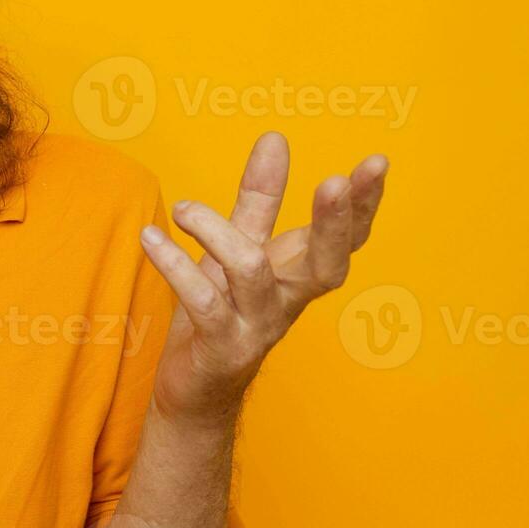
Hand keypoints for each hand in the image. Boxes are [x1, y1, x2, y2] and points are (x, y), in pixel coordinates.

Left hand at [140, 132, 387, 425]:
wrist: (196, 390)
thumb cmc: (222, 310)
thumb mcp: (241, 246)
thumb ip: (259, 197)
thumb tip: (275, 137)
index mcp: (298, 273)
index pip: (345, 238)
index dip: (364, 205)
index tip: (377, 162)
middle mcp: (287, 301)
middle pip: (325, 263)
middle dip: (333, 222)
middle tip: (335, 181)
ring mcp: (257, 326)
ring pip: (251, 271)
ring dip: (215, 232)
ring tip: (182, 208)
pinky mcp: (221, 346)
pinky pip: (202, 301)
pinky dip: (174, 265)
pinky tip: (151, 238)